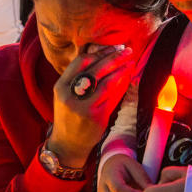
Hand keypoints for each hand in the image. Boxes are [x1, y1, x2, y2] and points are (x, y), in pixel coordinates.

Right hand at [49, 44, 134, 167]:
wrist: (67, 143)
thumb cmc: (69, 116)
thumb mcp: (65, 95)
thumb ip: (78, 78)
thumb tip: (100, 56)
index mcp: (60, 86)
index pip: (80, 62)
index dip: (98, 52)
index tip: (111, 48)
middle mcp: (70, 95)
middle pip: (95, 69)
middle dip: (113, 57)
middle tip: (126, 50)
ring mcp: (83, 107)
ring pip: (107, 82)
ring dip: (121, 70)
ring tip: (130, 62)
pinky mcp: (96, 116)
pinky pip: (113, 97)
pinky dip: (121, 85)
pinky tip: (127, 78)